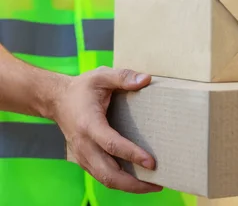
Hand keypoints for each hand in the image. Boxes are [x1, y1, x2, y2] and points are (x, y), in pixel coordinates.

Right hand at [51, 67, 162, 193]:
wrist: (56, 100)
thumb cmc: (82, 88)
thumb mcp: (101, 75)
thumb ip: (123, 76)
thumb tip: (146, 79)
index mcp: (88, 124)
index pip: (111, 145)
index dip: (132, 155)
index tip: (151, 162)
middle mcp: (84, 145)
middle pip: (108, 173)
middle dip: (133, 183)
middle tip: (158, 185)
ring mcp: (82, 155)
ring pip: (105, 179)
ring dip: (128, 187)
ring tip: (153, 186)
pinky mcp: (85, 160)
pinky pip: (102, 176)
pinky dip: (120, 182)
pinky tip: (138, 181)